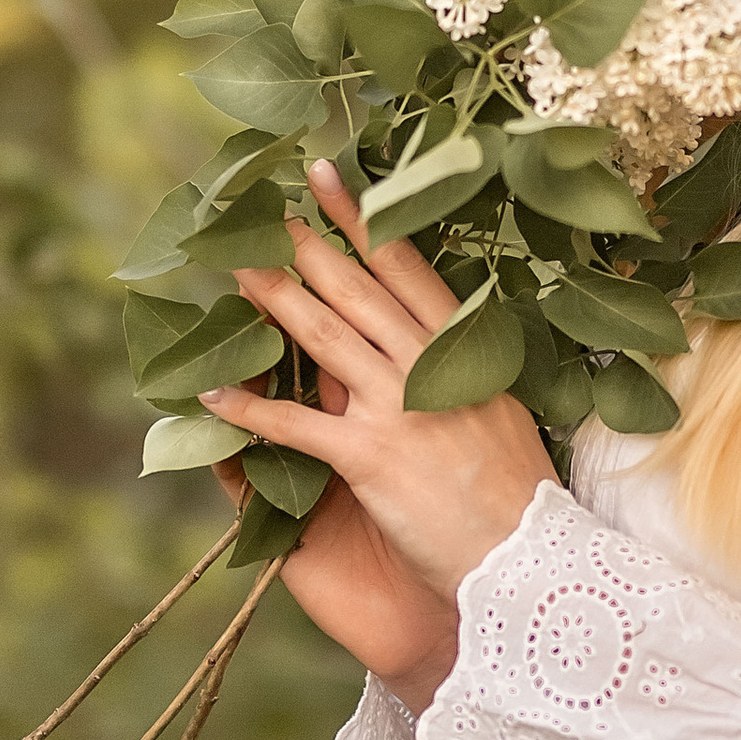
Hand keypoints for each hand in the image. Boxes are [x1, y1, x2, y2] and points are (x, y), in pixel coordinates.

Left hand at [202, 160, 553, 710]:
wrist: (530, 561)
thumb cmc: (518, 498)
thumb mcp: (499, 414)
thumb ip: (458, 375)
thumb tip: (431, 344)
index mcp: (464, 352)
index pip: (406, 270)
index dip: (364, 220)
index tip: (333, 178)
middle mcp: (429, 369)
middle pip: (357, 291)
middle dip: (308, 244)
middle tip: (265, 208)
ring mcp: (399, 409)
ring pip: (325, 338)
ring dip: (275, 300)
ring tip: (235, 270)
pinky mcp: (372, 458)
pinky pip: (297, 426)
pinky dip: (251, 409)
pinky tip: (210, 394)